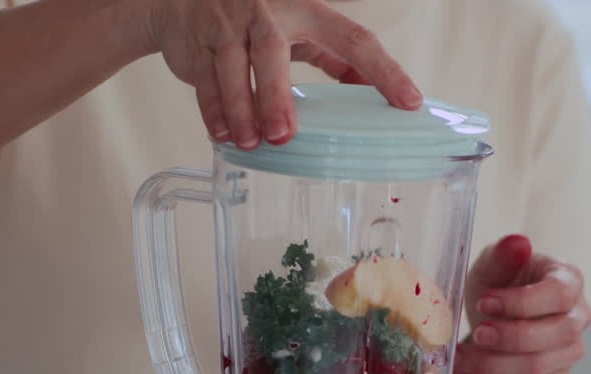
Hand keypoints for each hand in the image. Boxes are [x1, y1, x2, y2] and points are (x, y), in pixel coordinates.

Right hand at [140, 0, 421, 149]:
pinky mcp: (195, 46)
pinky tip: (224, 136)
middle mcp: (266, 13)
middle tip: (285, 136)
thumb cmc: (254, 18)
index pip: (353, 38)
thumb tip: (367, 84)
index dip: (383, 70)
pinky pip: (204, 81)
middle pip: (272, 50)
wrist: (182, 1)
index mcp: (305, 9)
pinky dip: (214, 111)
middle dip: (277, 96)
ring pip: (232, 67)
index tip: (408, 101)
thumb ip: (333, 54)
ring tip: (252, 142)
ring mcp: (226, 27)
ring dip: (241, 109)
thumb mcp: (299, 25)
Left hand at [453, 234, 590, 373]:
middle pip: (556, 335)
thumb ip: (503, 254)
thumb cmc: (498, 286)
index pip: (559, 295)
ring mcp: (570, 352)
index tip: (485, 302)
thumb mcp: (493, 265)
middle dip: (510, 338)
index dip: (522, 303)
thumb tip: (518, 242)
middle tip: (476, 333)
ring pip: (536, 368)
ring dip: (490, 366)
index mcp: (569, 280)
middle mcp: (578, 317)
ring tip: (458, 357)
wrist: (496, 321)